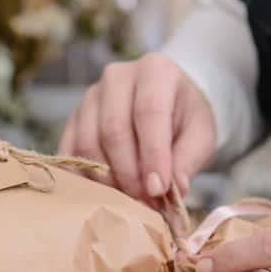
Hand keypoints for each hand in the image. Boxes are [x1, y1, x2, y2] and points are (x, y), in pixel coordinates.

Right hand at [56, 53, 215, 200]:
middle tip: (143, 200)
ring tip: (128, 198)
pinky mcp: (74, 117)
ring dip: (106, 178)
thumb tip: (174, 189)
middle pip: (113, 129)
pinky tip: (102, 192)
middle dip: (128, 172)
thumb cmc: (185, 117)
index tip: (158, 189)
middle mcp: (117, 77)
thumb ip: (189, 159)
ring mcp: (90, 96)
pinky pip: (70, 151)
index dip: (152, 154)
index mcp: (155, 71)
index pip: (148, 112)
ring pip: (87, 142)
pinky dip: (84, 176)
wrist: (166, 101)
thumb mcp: (201, 134)